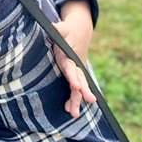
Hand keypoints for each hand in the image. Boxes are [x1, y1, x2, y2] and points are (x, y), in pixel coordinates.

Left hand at [51, 0, 96, 118]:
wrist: (79, 32)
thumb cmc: (67, 30)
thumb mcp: (62, 27)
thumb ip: (57, 28)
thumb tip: (52, 27)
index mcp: (70, 55)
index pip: (72, 67)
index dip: (74, 76)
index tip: (76, 85)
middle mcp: (74, 64)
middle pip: (79, 79)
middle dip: (82, 91)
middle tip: (89, 100)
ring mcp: (75, 70)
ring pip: (78, 87)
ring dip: (77, 100)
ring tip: (74, 114)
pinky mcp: (73, 74)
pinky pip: (75, 88)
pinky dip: (73, 99)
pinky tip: (69, 110)